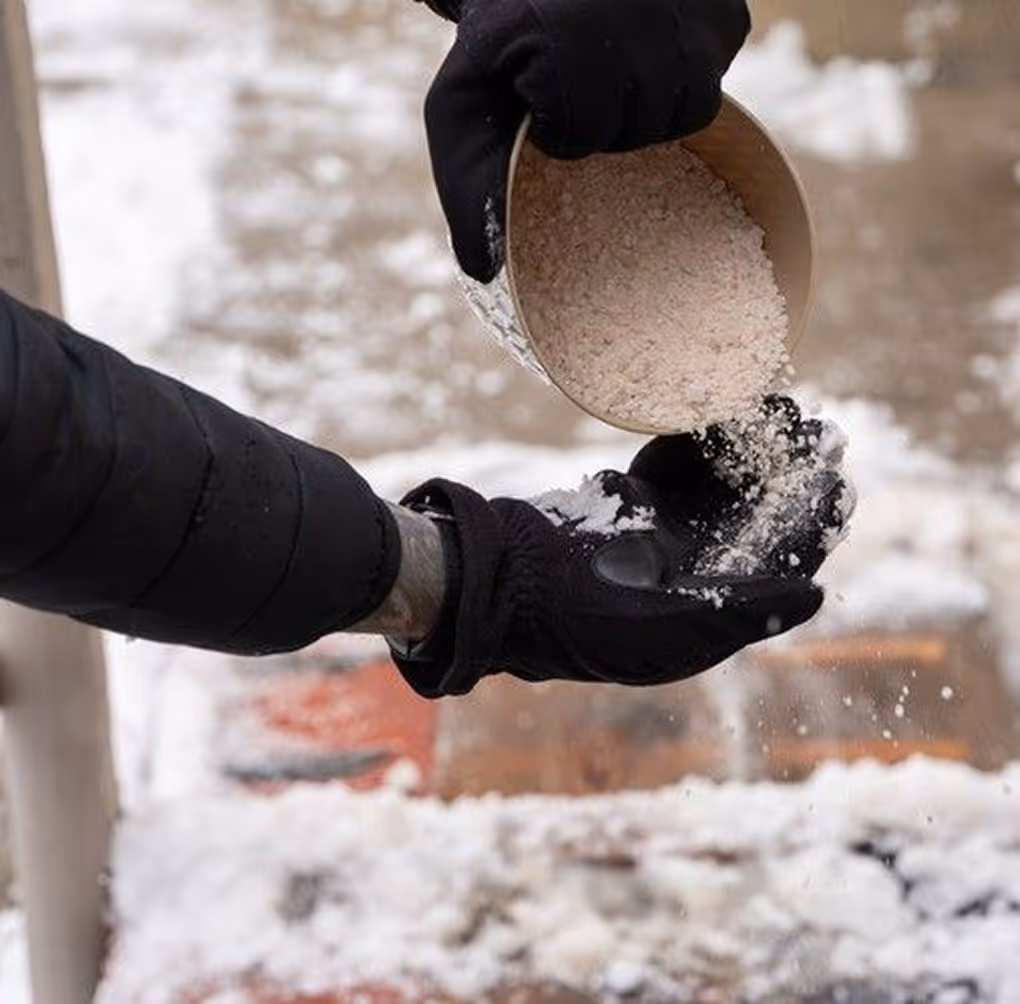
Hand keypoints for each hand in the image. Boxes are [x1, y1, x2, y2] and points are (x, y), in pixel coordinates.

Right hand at [389, 396, 853, 697]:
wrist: (511, 588)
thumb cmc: (590, 625)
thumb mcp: (674, 628)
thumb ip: (745, 611)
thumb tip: (817, 591)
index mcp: (714, 603)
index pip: (777, 560)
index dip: (811, 522)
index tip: (838, 478)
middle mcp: (696, 566)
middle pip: (756, 512)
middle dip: (785, 471)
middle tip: (816, 427)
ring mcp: (663, 531)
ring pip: (719, 482)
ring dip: (748, 446)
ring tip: (777, 405)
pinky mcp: (632, 503)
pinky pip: (675, 464)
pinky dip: (696, 437)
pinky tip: (720, 408)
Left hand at [422, 0, 750, 281]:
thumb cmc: (502, 45)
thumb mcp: (463, 107)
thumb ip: (468, 186)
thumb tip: (484, 272)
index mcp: (566, 43)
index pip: (583, 136)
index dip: (561, 132)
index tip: (540, 97)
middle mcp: (637, 14)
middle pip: (643, 127)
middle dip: (609, 122)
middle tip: (581, 82)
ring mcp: (689, 10)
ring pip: (691, 108)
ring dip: (651, 107)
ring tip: (617, 73)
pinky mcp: (727, 12)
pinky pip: (720, 78)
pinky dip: (689, 75)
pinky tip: (652, 51)